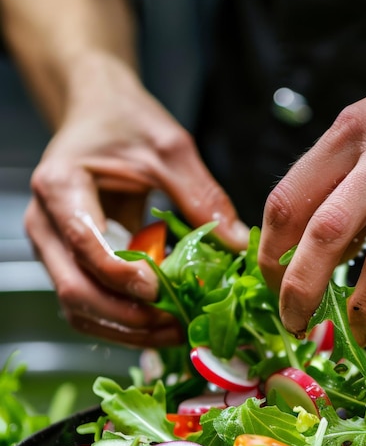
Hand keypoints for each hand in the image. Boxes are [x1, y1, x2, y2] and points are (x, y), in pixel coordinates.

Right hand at [25, 54, 249, 346]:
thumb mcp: (170, 149)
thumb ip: (202, 196)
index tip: (158, 290)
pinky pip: (89, 305)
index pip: (84, 242)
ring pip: (78, 308)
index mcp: (61, 186)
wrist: (97, 114)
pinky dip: (122, 322)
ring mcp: (54, 247)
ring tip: (174, 331)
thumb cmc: (126, 122)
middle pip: (75, 288)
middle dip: (128, 315)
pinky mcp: (71, 261)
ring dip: (126, 328)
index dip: (121, 273)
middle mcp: (46, 222)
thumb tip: (237, 243)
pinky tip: (159, 324)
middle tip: (177, 323)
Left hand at [258, 11, 365, 346]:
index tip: (273, 285)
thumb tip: (319, 249)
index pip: (289, 200)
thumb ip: (344, 183)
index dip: (272, 253)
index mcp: (348, 133)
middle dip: (302, 289)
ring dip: (364, 307)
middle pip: (325, 232)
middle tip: (296, 323)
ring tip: (356, 334)